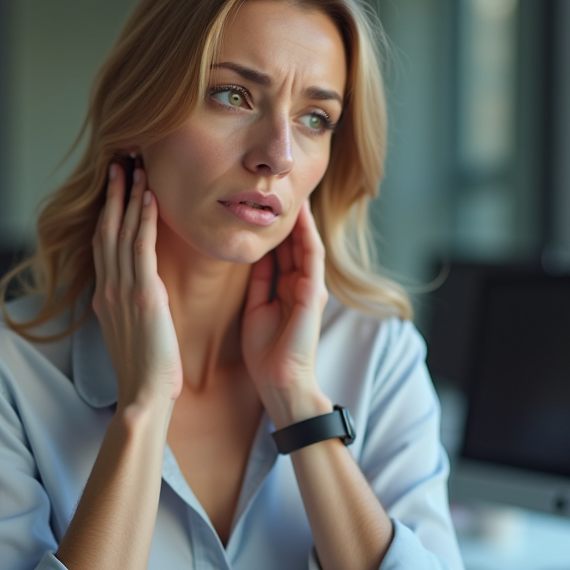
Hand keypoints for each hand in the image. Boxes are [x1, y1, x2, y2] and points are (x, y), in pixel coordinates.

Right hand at [91, 161, 182, 409]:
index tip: (114, 186)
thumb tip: (141, 294)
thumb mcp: (132, 333)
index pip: (103, 244)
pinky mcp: (141, 294)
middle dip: (112, 194)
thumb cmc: (146, 372)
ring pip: (120, 231)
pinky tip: (149, 196)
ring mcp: (121, 289)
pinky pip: (140, 247)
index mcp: (105, 296)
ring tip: (134, 165)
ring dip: (127, 195)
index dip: (108, 212)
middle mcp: (108, 287)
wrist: (143, 395)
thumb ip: (131, 308)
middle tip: (118, 161)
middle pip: (106, 229)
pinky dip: (142, 218)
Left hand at [241, 201, 330, 427]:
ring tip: (293, 192)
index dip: (273, 227)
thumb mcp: (256, 309)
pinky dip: (307, 235)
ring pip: (306, 244)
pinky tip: (302, 216)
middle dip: (288, 216)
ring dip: (300, 219)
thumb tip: (255, 256)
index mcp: (287, 289)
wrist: (281, 382)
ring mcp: (311, 288)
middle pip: (294, 242)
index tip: (261, 202)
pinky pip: (311, 258)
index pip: (281, 250)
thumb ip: (259, 283)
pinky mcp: (314, 294)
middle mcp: (302, 285)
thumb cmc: (266, 354)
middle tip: (278, 187)